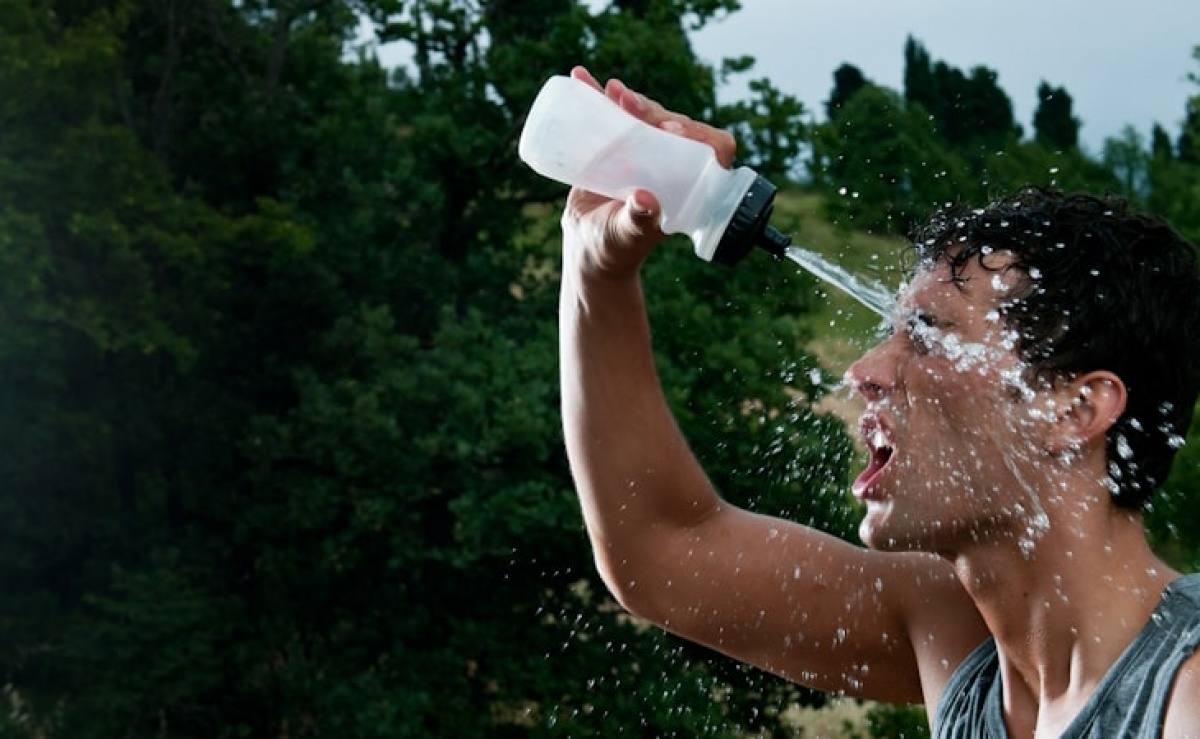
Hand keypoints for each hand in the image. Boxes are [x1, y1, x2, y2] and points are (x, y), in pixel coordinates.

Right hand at [561, 66, 737, 279]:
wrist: (589, 246)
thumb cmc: (615, 248)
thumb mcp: (626, 236)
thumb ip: (638, 222)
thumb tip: (645, 201)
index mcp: (689, 185)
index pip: (712, 150)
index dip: (699, 134)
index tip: (671, 129)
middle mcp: (671, 164)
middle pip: (675, 125)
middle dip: (655, 110)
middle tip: (629, 104)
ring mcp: (645, 151)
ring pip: (646, 115)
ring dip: (630, 99)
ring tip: (610, 90)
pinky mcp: (618, 144)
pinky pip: (613, 114)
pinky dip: (598, 95)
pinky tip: (583, 78)